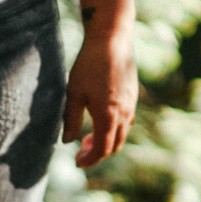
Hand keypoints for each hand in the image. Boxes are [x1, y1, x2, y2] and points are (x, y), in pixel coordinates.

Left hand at [63, 21, 138, 166]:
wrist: (112, 39)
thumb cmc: (89, 65)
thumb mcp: (74, 93)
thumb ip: (71, 120)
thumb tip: (67, 141)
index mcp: (108, 116)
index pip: (102, 150)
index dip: (89, 159)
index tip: (77, 162)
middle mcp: (124, 114)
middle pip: (114, 145)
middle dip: (98, 153)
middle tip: (81, 151)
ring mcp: (131, 105)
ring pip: (122, 133)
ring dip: (107, 140)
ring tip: (89, 136)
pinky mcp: (133, 95)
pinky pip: (127, 120)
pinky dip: (115, 128)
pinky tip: (102, 118)